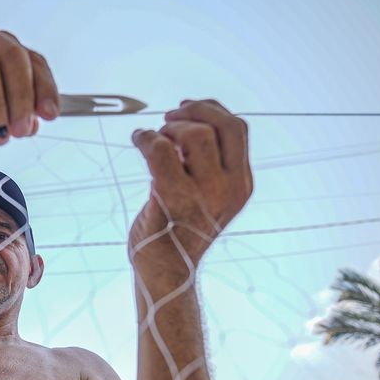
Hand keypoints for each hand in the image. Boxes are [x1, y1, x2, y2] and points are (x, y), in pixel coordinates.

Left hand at [129, 100, 252, 277]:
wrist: (168, 271)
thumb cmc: (179, 231)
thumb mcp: (208, 196)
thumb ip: (206, 164)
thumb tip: (185, 124)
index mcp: (241, 185)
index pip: (238, 129)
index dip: (212, 109)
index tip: (187, 108)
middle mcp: (229, 188)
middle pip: (221, 126)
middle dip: (192, 112)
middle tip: (167, 118)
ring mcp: (204, 194)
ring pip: (195, 135)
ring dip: (168, 128)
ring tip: (153, 138)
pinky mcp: (173, 198)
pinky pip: (160, 151)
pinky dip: (145, 138)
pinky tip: (138, 139)